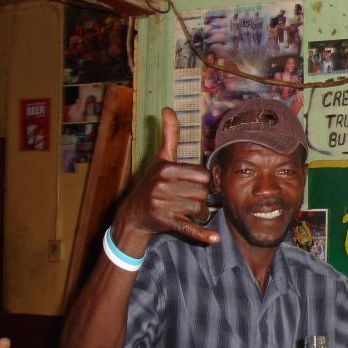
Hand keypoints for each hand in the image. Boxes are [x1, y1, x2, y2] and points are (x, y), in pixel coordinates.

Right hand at [113, 108, 219, 251]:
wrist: (133, 214)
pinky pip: (189, 227)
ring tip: (186, 211)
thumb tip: (167, 109)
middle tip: (186, 199)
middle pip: (204, 193)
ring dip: (200, 213)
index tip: (191, 185)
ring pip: (200, 209)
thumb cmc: (151, 183)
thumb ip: (169, 135)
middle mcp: (163, 185)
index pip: (204, 176)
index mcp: (167, 168)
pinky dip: (202, 234)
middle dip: (200, 198)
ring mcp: (163, 204)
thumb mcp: (160, 159)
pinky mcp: (165, 222)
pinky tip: (214, 239)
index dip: (201, 182)